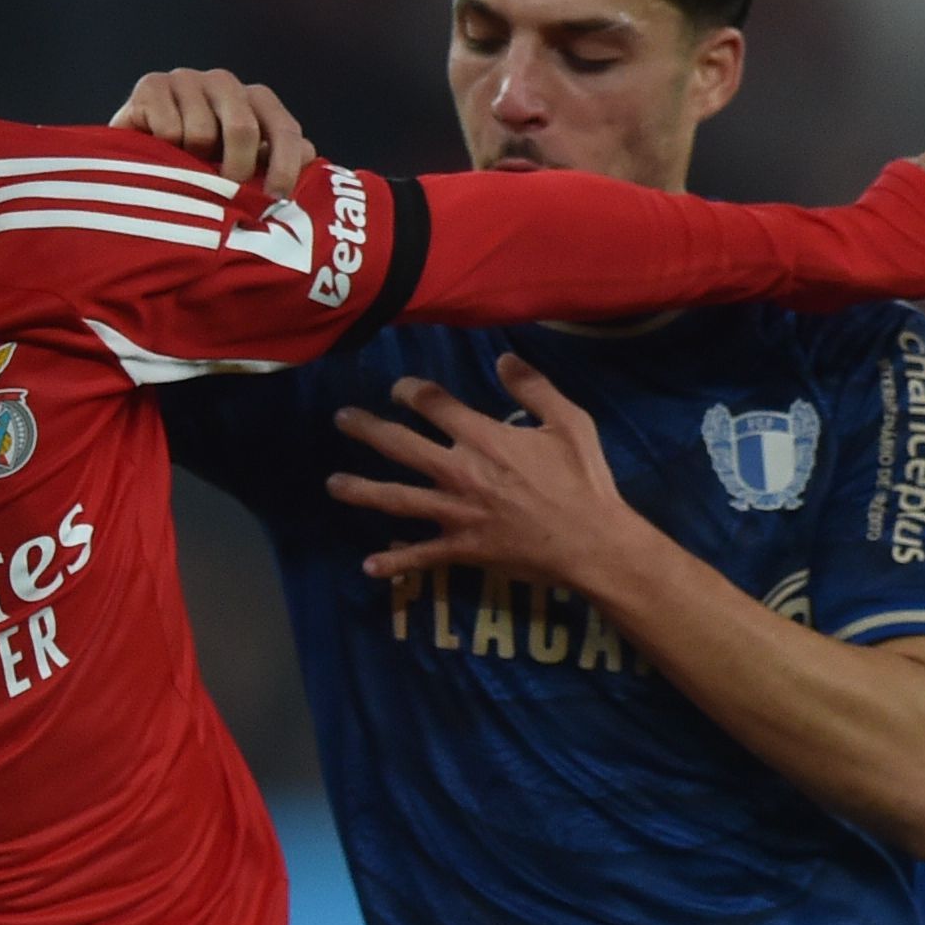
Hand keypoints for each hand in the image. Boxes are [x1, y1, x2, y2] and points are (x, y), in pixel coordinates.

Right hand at [109, 66, 316, 200]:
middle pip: (243, 128)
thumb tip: (308, 153)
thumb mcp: (240, 170)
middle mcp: (224, 83)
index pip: (283, 128)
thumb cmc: (196, 169)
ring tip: (182, 170)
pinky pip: (168, 128)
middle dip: (235, 170)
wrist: (135, 161)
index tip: (278, 200)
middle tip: (224, 194)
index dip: (284, 166)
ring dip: (192, 164)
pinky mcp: (151, 85)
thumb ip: (275, 162)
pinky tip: (157, 155)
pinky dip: (164, 151)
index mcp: (254, 101)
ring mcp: (187, 79)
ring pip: (201, 132)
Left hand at [327, 355, 641, 586]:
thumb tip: (503, 358)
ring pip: (398, 498)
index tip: (399, 389)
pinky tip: (368, 566)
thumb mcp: (568, 421)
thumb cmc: (583, 481)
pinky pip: (423, 556)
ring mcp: (457, 513)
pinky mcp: (463, 548)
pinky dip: (395, 562)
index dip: (410, 392)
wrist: (590, 542)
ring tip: (333, 484)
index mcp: (484, 438)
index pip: (433, 404)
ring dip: (362, 491)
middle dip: (367, 429)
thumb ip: (534, 387)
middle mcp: (460, 471)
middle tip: (342, 419)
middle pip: (400, 445)